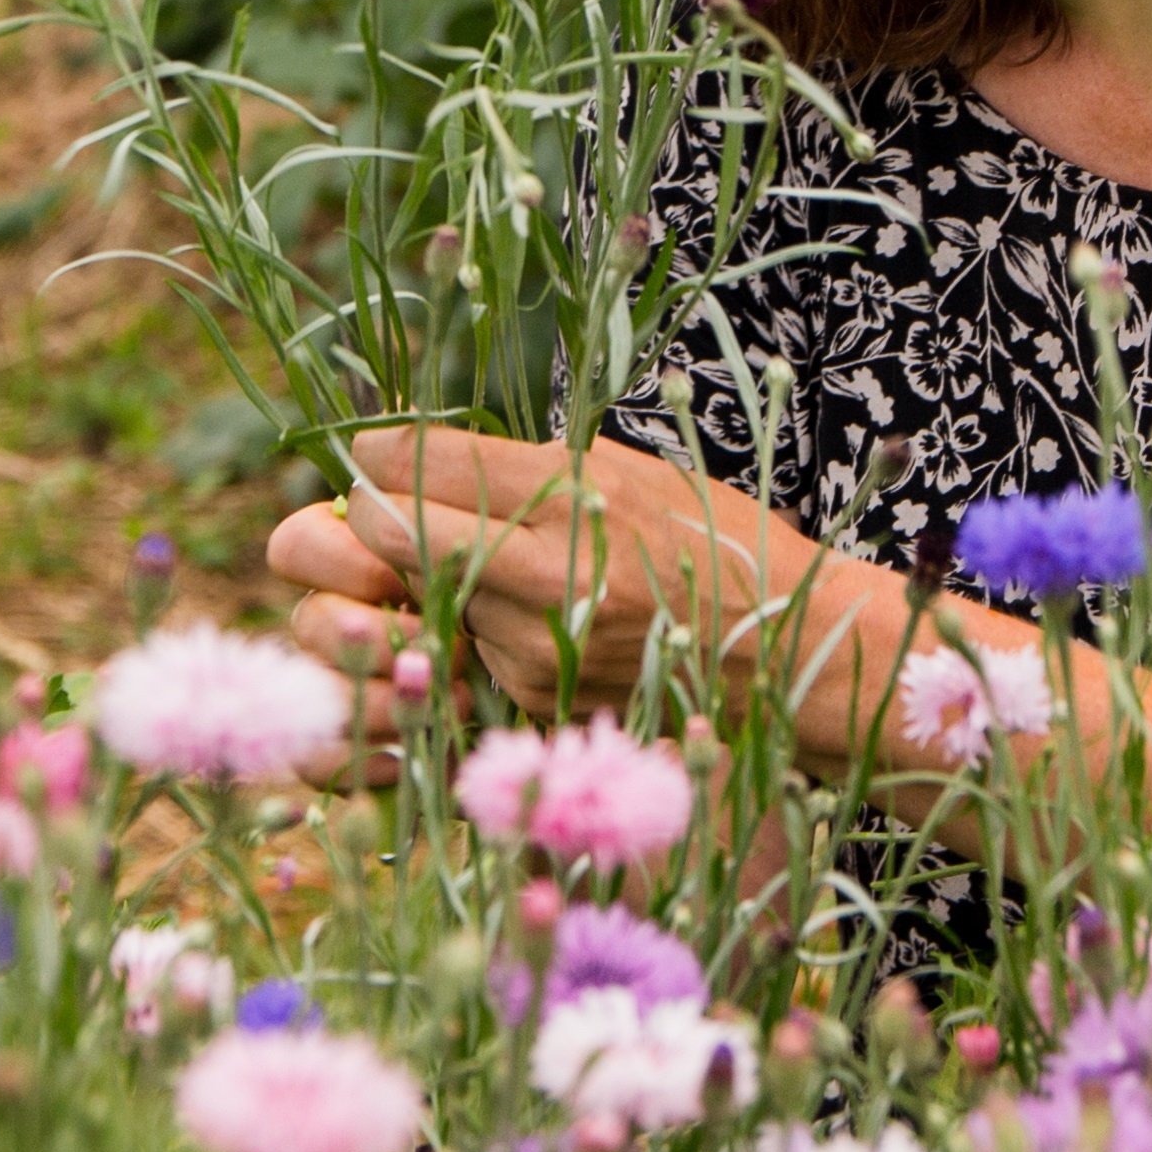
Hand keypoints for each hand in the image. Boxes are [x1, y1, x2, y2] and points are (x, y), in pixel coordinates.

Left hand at [264, 426, 818, 724]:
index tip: (373, 453)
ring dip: (419, 582)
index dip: (381, 455)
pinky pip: (466, 650)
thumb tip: (399, 456)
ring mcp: (533, 646)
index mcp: (566, 492)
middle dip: (369, 521)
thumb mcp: (617, 468)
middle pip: (392, 535)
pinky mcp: (535, 698)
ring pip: (420, 598)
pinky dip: (469, 632)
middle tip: (374, 510)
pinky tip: (516, 619)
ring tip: (467, 567)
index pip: (421, 463)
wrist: (782, 649)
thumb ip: (513, 467)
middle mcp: (541, 571)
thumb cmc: (701, 535)